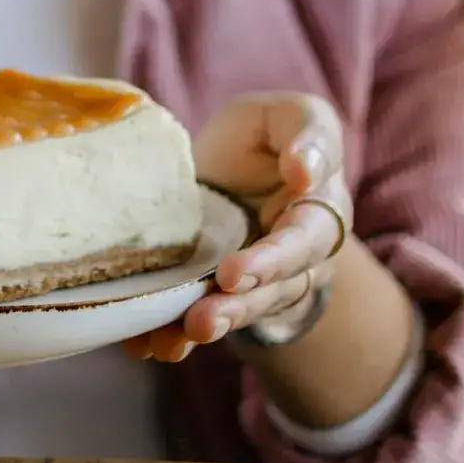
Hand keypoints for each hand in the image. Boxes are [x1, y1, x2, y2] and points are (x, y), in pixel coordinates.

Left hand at [123, 93, 352, 361]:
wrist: (228, 165)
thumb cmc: (264, 137)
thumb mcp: (289, 117)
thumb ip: (309, 135)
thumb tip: (305, 174)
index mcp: (318, 216)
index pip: (302, 245)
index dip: (270, 262)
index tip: (232, 273)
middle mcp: (295, 262)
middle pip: (272, 293)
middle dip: (236, 308)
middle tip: (201, 319)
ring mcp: (256, 286)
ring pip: (239, 313)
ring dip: (208, 327)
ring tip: (176, 338)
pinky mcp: (217, 297)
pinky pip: (200, 321)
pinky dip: (171, 334)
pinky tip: (145, 344)